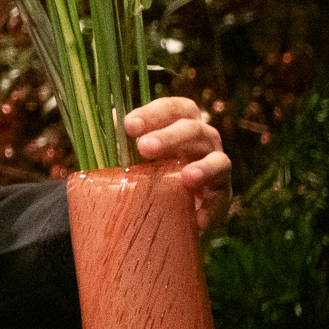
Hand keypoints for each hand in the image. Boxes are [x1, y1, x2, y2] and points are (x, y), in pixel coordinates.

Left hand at [124, 96, 232, 229]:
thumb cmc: (147, 165)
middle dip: (170, 137)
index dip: (153, 113)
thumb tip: (106, 124)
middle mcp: (203, 140)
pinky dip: (213, 209)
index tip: (129, 125)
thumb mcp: (131, 150)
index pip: (173, 108)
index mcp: (181, 121)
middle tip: (144, 147)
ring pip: (219, 161)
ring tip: (187, 177)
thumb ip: (120, 138)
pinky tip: (199, 219)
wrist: (167, 202)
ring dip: (204, 168)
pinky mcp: (221, 195)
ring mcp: (216, 166)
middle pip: (194, 130)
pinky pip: (222, 200)